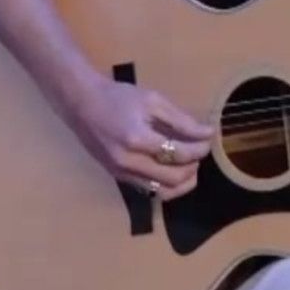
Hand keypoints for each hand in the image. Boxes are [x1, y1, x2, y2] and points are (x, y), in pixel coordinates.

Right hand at [63, 78, 213, 201]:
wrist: (81, 104)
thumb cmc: (118, 97)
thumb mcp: (153, 101)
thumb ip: (182, 120)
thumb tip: (208, 133)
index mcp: (137, 139)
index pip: (179, 154)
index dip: (200, 149)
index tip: (208, 139)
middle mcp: (128, 162)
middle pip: (173, 178)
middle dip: (193, 167)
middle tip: (199, 152)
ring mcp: (121, 173)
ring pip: (161, 192)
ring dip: (182, 182)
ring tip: (190, 164)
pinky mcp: (117, 177)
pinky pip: (148, 190)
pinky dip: (166, 184)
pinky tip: (173, 169)